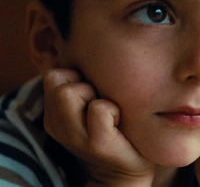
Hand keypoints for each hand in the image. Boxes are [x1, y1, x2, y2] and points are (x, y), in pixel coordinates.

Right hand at [43, 69, 153, 186]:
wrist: (126, 168)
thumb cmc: (113, 127)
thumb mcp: (89, 105)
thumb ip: (79, 83)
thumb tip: (69, 52)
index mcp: (54, 114)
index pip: (52, 74)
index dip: (75, 75)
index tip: (93, 91)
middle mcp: (58, 124)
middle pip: (56, 78)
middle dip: (81, 82)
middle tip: (100, 99)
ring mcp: (75, 135)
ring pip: (71, 91)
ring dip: (95, 95)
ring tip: (110, 110)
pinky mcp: (97, 143)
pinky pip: (99, 109)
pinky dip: (112, 110)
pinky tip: (119, 121)